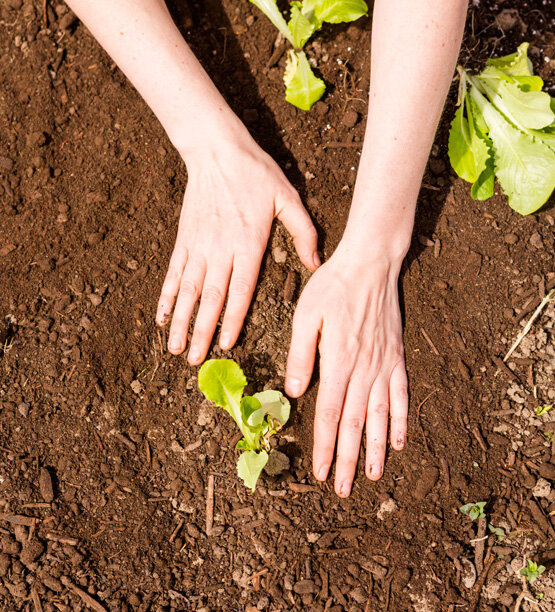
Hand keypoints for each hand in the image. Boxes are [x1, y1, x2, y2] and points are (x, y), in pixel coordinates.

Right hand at [157, 137, 318, 363]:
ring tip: (174, 347)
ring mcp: (199, 246)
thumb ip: (303, 232)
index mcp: (248, 244)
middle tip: (195, 359)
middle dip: (202, 331)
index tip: (225, 344)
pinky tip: (161, 316)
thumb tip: (316, 264)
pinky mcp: (184, 239)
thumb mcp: (288, 198)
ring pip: (188, 290)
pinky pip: (173, 272)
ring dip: (181, 321)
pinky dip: (166, 296)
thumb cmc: (256, 174)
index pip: (240, 290)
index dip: (231, 319)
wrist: (217, 150)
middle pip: (210, 298)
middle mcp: (221, 250)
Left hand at [285, 241, 407, 496]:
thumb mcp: (305, 316)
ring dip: (376, 448)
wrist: (370, 264)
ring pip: (379, 416)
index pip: (330, 413)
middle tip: (344, 488)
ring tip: (373, 476)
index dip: (325, 445)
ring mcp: (383, 365)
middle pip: (355, 423)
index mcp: (338, 361)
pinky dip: (399, 419)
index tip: (322, 472)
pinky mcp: (396, 356)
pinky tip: (399, 440)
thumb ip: (300, 355)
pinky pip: (400, 394)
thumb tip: (294, 392)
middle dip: (348, 459)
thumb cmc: (332, 287)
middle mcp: (363, 369)